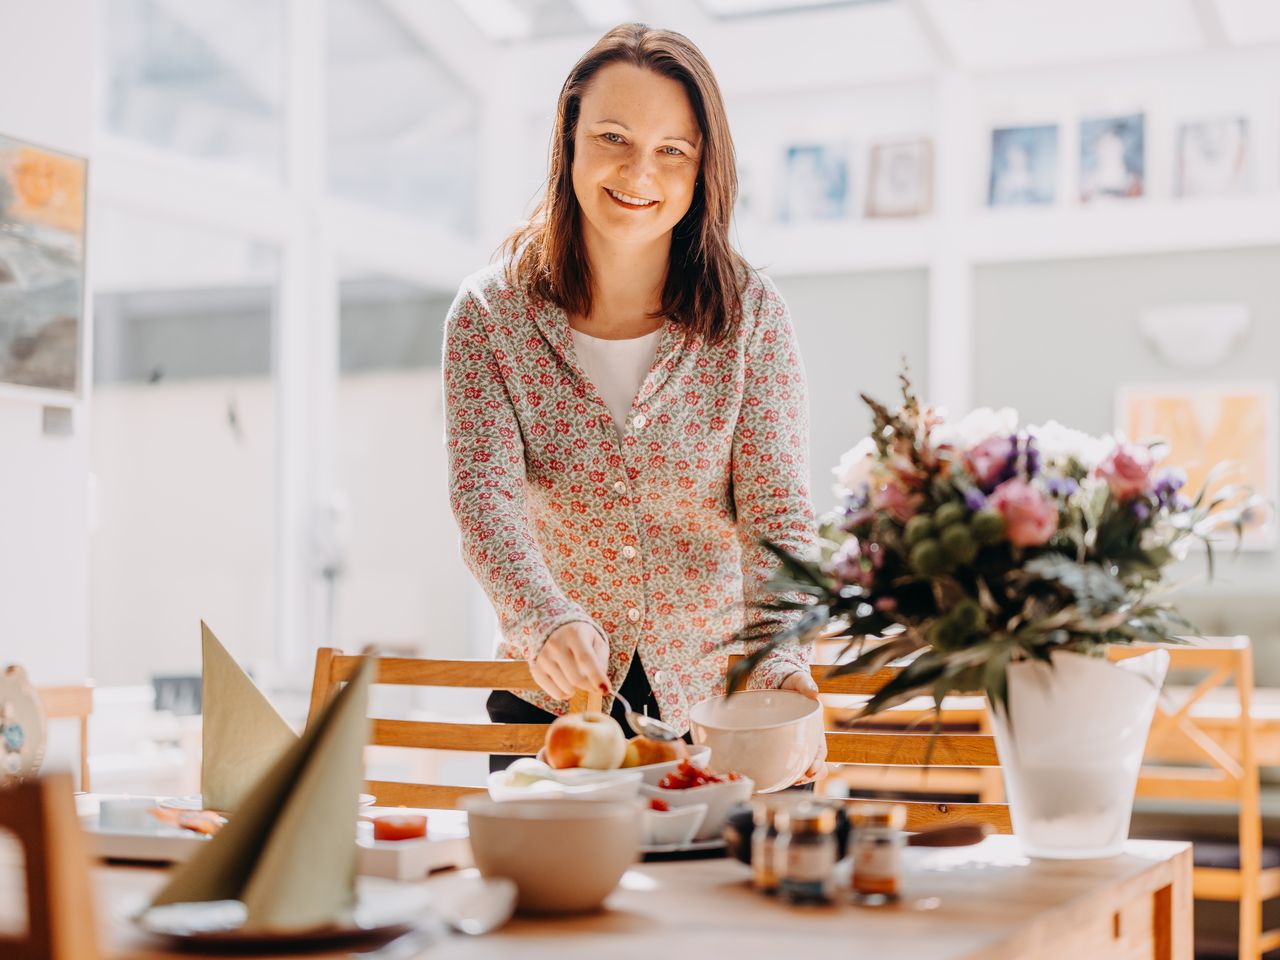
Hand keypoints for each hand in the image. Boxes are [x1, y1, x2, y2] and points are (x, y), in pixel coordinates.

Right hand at [531, 622, 609, 701]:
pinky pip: (556, 694)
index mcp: (574, 634)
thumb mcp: (596, 642)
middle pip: (576, 678)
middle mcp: (555, 644)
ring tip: (577, 676)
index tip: (605, 689)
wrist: (556, 630)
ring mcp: (543, 658)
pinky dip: (566, 693)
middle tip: (594, 684)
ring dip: (577, 689)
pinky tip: (567, 681)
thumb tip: (599, 685)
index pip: (585, 658)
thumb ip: (601, 661)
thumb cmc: (582, 639)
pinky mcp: (536, 670)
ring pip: (566, 689)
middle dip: (590, 686)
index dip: (596, 677)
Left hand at [780, 669, 827, 784]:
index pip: (819, 751)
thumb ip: (806, 684)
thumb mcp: (800, 681)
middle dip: (807, 776)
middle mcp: (805, 739)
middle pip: (811, 764)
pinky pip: (783, 760)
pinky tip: (773, 773)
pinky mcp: (779, 743)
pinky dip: (781, 769)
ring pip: (798, 766)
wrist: (779, 683)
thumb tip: (814, 692)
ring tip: (786, 780)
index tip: (812, 771)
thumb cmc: (793, 683)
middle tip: (798, 780)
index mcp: (814, 729)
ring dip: (794, 776)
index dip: (818, 763)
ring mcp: (793, 743)